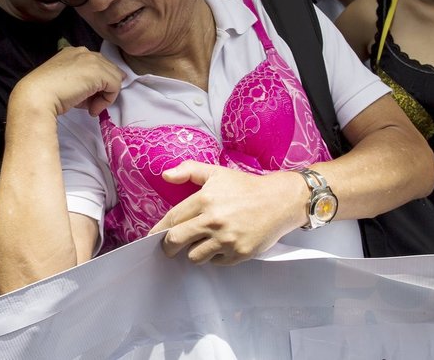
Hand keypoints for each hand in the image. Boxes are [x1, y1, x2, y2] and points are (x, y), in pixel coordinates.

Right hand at [12, 46, 124, 117]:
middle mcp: (84, 52)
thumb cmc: (46, 94)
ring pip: (114, 77)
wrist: (37, 96)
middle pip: (107, 69)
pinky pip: (115, 86)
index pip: (96, 65)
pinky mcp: (100, 72)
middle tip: (91, 105)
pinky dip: (107, 101)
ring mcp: (93, 60)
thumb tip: (99, 96)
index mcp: (73, 52)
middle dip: (103, 88)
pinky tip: (93, 109)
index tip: (88, 98)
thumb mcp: (66, 85)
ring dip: (105, 96)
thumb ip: (83, 84)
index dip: (96, 83)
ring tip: (91, 108)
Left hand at [149, 162, 303, 264]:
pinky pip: (216, 262)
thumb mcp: (216, 173)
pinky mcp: (239, 253)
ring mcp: (226, 239)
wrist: (279, 200)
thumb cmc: (246, 186)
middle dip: (169, 246)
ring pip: (195, 256)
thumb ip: (189, 171)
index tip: (153, 237)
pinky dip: (216, 257)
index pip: (172, 219)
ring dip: (194, 252)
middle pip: (176, 241)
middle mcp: (213, 221)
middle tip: (170, 247)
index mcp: (204, 200)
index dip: (159, 230)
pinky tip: (222, 245)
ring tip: (203, 242)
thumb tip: (165, 175)